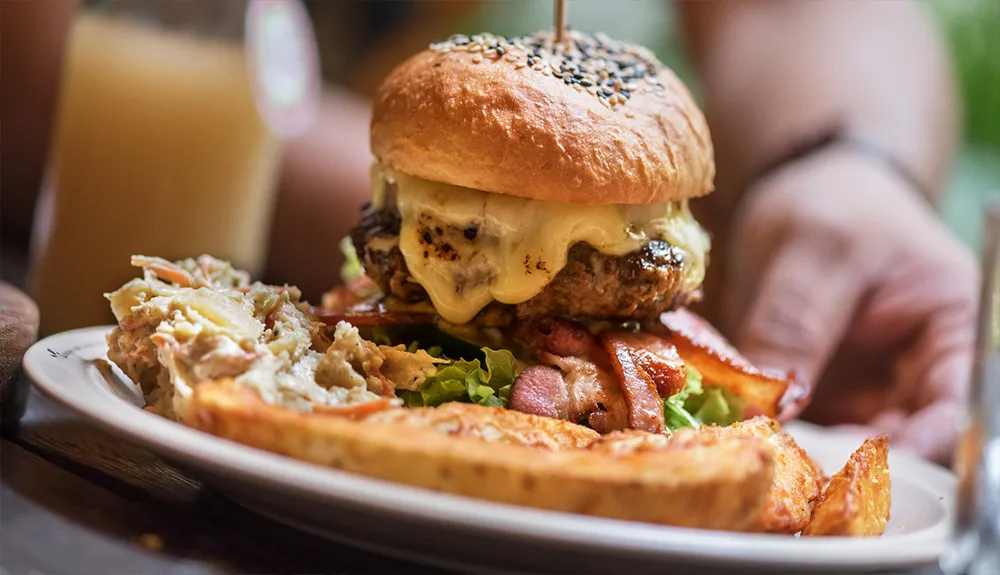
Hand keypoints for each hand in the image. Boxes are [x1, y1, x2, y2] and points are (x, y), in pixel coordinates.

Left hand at [726, 148, 979, 463]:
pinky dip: (773, 437)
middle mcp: (913, 374)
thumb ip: (798, 324)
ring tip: (764, 455)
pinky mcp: (811, 395)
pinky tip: (744, 439)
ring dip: (805, 457)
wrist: (793, 191)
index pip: (956, 409)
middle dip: (852, 461)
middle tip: (798, 463)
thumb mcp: (819, 250)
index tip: (866, 459)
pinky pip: (796, 429)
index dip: (920, 445)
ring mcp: (861, 390)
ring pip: (842, 446)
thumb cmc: (832, 203)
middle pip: (902, 443)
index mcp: (952, 332)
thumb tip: (776, 407)